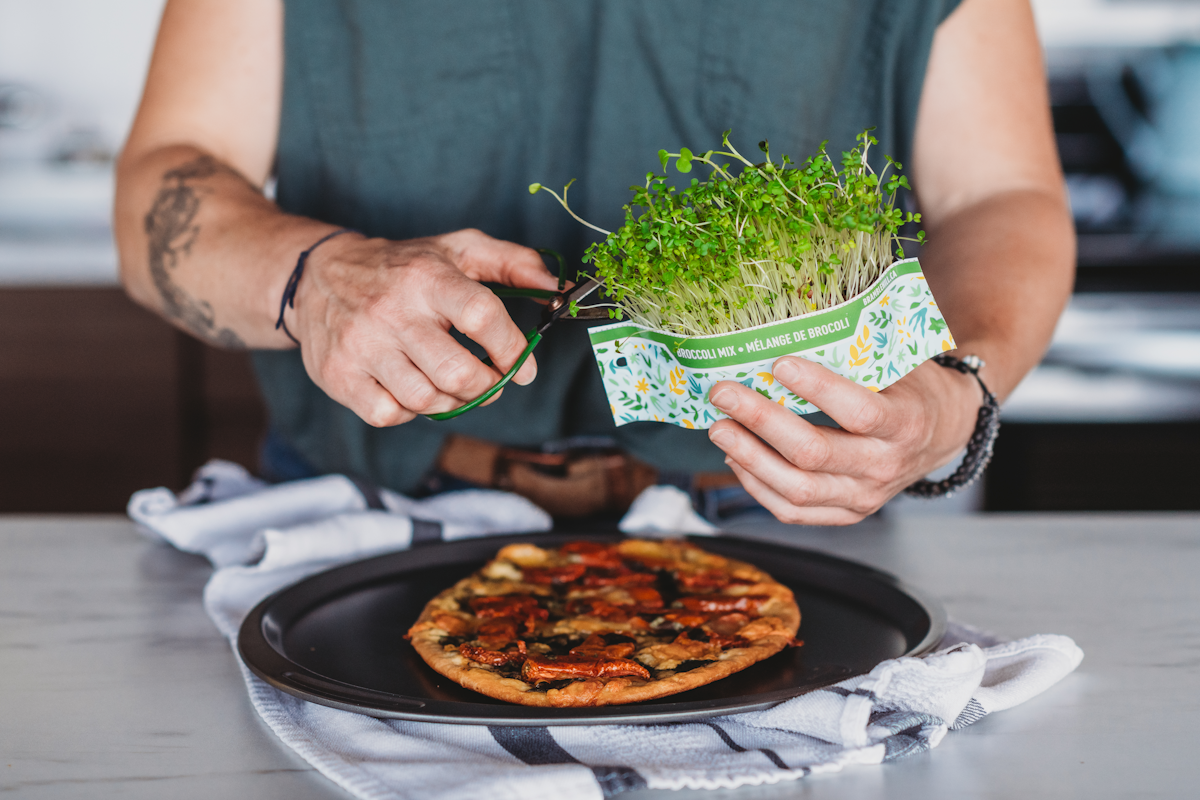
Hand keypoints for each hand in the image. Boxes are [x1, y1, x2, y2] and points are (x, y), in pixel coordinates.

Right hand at [287, 228, 559, 425]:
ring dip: (453, 401)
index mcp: (425, 277)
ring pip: (427, 400)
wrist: (317, 276)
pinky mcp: (338, 375)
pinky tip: (412, 388)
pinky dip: (409, 411)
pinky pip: (389, 414)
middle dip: (487, 386)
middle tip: (492, 381)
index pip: (481, 316)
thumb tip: (556, 289)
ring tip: (455, 385)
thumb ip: (513, 263)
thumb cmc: (403, 267)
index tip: (524, 365)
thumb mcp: (458, 249)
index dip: (512, 349)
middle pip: (458, 372)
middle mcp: (390, 311)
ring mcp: (361, 346)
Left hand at [707, 355, 980, 524]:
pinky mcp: (847, 514)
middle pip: (814, 454)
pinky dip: (756, 485)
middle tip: (724, 393)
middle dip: (761, 421)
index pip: (858, 412)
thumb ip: (853, 356)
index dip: (817, 389)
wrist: (943, 432)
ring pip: (797, 489)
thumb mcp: (897, 364)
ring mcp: (865, 497)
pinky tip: (735, 457)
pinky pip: (792, 511)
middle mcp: (885, 467)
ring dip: (749, 457)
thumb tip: (783, 334)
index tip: (779, 363)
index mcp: (906, 423)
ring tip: (718, 428)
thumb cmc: (909, 386)